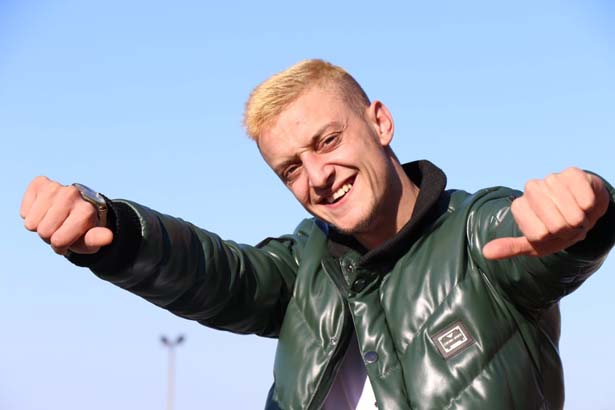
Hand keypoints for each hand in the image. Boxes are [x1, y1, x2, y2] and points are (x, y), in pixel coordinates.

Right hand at [21, 176, 113, 254]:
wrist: (76, 210)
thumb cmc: (82, 230)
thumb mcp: (90, 240)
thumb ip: (97, 239)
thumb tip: (108, 237)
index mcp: (87, 210)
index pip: (58, 240)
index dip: (61, 245)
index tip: (70, 238)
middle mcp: (72, 194)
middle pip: (44, 231)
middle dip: (50, 236)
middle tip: (60, 228)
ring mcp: (56, 187)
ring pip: (31, 223)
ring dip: (39, 226)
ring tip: (53, 220)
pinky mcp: (40, 182)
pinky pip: (24, 211)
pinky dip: (30, 215)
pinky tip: (43, 210)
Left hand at [482, 167, 609, 259]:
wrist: (581, 210)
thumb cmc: (556, 231)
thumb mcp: (533, 244)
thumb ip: (511, 247)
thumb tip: (486, 253)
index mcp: (519, 206)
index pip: (539, 235)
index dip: (550, 238)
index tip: (549, 232)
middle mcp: (531, 189)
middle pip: (556, 225)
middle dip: (566, 230)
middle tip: (565, 224)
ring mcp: (550, 179)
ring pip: (573, 215)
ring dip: (580, 219)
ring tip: (575, 213)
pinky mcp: (572, 173)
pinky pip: (585, 201)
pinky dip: (589, 208)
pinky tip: (584, 202)